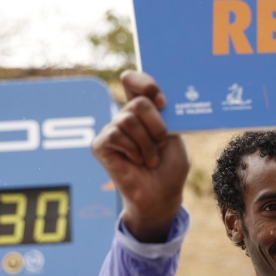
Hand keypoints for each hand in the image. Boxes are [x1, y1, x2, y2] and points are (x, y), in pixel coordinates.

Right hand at [92, 71, 188, 241]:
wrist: (162, 195)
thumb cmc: (169, 167)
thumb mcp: (176, 136)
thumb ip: (166, 115)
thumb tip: (157, 98)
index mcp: (143, 110)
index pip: (133, 80)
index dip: (146, 83)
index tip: (163, 102)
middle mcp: (125, 116)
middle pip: (138, 102)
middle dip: (157, 125)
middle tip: (162, 143)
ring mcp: (111, 130)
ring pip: (128, 119)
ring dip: (147, 143)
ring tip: (150, 159)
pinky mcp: (100, 145)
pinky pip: (115, 135)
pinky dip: (133, 150)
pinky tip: (136, 161)